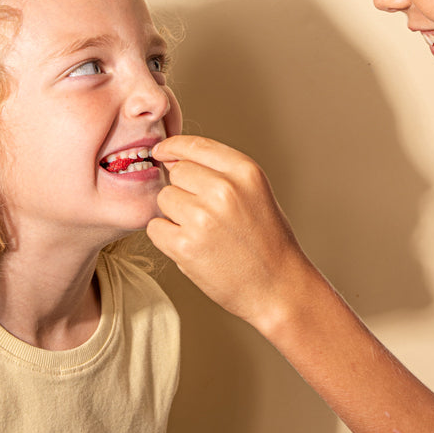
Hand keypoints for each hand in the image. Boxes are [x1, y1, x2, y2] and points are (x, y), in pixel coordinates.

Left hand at [148, 135, 313, 328]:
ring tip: (202, 233)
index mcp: (245, 171)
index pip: (196, 145)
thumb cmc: (267, 241)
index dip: (173, 146)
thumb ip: (220, 172)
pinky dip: (166, 237)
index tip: (162, 152)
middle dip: (183, 189)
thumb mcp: (256, 193)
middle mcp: (224, 189)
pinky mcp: (186, 245)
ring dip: (174, 214)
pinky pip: (155, 227)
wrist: (278, 288)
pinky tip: (191, 248)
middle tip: (204, 214)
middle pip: (177, 171)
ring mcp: (203, 217)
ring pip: (165, 198)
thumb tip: (172, 159)